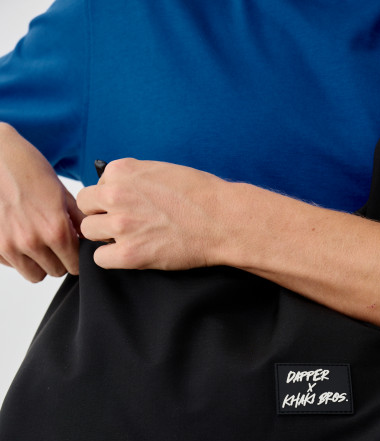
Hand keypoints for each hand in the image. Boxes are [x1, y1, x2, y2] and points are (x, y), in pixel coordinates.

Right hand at [0, 123, 83, 280]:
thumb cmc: (28, 168)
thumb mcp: (62, 193)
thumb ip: (78, 221)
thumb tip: (92, 239)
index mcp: (55, 229)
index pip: (75, 265)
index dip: (76, 258)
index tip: (73, 249)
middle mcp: (33, 241)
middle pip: (57, 271)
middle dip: (59, 259)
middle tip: (54, 242)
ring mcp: (11, 245)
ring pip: (35, 274)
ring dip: (39, 263)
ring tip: (37, 242)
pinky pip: (13, 265)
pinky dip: (18, 256)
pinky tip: (18, 235)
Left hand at [75, 157, 227, 270]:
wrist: (221, 220)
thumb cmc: (201, 195)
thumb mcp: (161, 170)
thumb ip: (134, 178)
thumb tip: (119, 187)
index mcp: (122, 171)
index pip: (97, 185)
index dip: (109, 198)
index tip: (125, 207)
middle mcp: (116, 194)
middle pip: (85, 206)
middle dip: (100, 215)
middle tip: (121, 224)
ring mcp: (121, 224)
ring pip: (89, 231)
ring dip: (104, 236)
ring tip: (127, 239)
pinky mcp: (129, 252)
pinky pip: (100, 258)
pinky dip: (111, 258)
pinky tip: (129, 254)